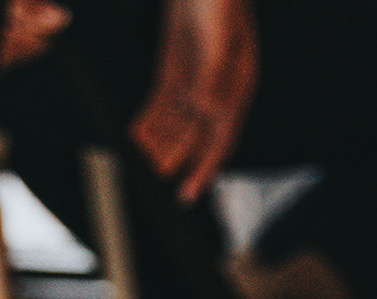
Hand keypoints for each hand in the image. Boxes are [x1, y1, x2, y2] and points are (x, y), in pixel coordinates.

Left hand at [131, 0, 257, 203]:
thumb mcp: (220, 30)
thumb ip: (215, 72)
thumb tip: (208, 111)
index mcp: (239, 80)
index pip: (224, 136)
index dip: (207, 167)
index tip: (189, 191)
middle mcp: (219, 86)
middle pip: (199, 136)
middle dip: (178, 160)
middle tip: (157, 179)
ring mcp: (196, 77)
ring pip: (178, 123)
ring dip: (161, 144)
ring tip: (142, 161)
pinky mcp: (175, 67)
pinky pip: (162, 104)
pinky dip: (149, 122)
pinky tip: (137, 135)